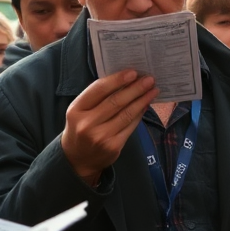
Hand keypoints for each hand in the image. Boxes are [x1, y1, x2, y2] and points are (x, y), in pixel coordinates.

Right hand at [61, 70, 157, 185]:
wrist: (77, 158)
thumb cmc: (81, 127)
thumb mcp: (81, 110)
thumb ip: (97, 97)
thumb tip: (126, 80)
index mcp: (76, 109)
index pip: (99, 90)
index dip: (117, 80)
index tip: (133, 72)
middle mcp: (87, 123)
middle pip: (115, 102)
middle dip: (135, 89)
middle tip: (149, 79)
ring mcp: (101, 136)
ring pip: (126, 114)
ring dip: (142, 100)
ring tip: (153, 90)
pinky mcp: (113, 146)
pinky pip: (130, 126)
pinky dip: (139, 114)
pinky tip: (145, 105)